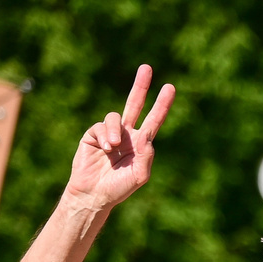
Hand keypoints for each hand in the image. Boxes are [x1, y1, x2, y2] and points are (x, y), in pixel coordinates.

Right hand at [65, 66, 176, 211]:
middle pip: (134, 104)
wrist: (94, 194)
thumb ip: (146, 157)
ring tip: (112, 148)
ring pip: (114, 116)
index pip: (154, 120)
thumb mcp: (139, 175)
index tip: (170, 87)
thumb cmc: (119, 188)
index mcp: (141, 144)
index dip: (162, 104)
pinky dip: (103, 136)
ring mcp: (109, 133)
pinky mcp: (92, 135)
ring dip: (114, 131)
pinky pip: (100, 126)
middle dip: (140, 86)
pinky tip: (104, 149)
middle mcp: (127, 135)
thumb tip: (148, 137)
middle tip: (146, 67)